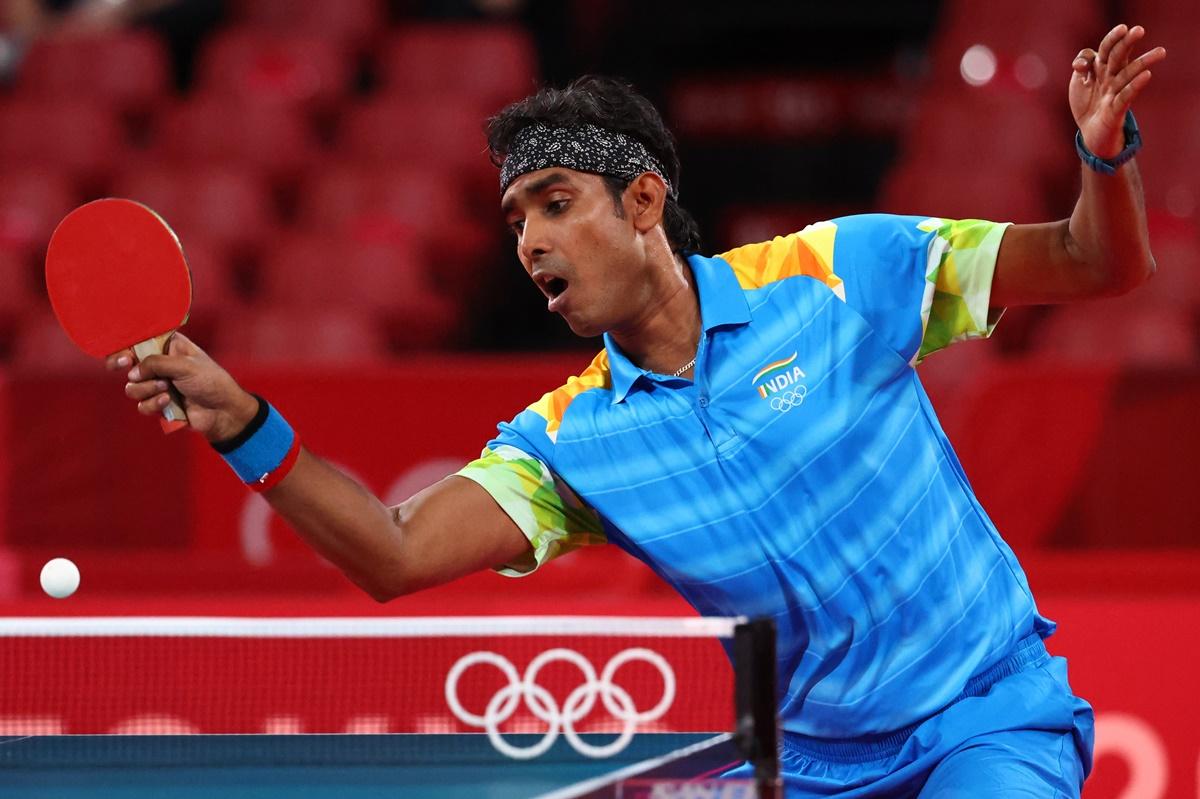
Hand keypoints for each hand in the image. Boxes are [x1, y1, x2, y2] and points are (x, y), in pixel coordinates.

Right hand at [106, 333, 258, 442]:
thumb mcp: (186, 366)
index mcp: (168, 347)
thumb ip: (157, 363)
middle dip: (121, 364)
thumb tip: (132, 372)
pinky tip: (168, 402)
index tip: (124, 352)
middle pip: (126, 361)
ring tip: (167, 389)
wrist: (223, 412)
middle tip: (125, 365)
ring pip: (132, 387)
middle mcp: (159, 364)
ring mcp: (157, 384)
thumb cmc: (211, 381)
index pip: (140, 340)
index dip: (126, 344)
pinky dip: (153, 404)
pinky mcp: (158, 404)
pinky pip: (142, 405)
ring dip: (147, 388)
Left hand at [1070, 24, 1165, 158]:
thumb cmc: (1087, 103)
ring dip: (1143, 63)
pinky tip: (1147, 75)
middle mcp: (1111, 76)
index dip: (1111, 40)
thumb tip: (1082, 63)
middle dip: (1127, 43)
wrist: (1090, 132)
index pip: (1107, 49)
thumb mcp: (1078, 82)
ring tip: (1160, 52)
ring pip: (1128, 75)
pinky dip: (1135, 86)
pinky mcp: (1116, 109)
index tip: (1114, 36)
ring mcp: (1115, 92)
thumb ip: (1082, 66)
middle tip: (1139, 30)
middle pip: (1119, 56)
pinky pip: (1126, 96)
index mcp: (1102, 67)